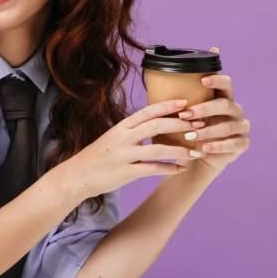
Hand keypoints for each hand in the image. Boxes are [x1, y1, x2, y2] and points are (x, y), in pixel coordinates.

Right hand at [50, 99, 204, 201]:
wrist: (77, 175)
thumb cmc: (99, 156)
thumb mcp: (114, 137)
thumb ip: (133, 131)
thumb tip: (157, 123)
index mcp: (122, 126)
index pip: (148, 111)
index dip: (167, 105)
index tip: (186, 102)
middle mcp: (123, 137)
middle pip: (156, 125)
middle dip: (180, 124)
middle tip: (199, 125)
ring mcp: (124, 155)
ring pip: (158, 149)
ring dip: (180, 150)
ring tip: (197, 152)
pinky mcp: (126, 173)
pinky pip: (152, 170)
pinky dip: (169, 169)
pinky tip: (181, 169)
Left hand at [177, 46, 251, 175]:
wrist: (197, 160)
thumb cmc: (188, 133)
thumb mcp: (183, 118)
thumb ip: (179, 103)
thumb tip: (157, 84)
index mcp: (223, 98)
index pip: (226, 83)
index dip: (217, 80)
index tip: (202, 80)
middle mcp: (235, 110)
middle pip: (225, 104)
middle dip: (205, 109)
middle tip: (185, 114)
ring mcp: (241, 127)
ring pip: (228, 126)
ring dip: (207, 130)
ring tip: (189, 136)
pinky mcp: (243, 143)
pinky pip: (233, 143)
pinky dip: (218, 146)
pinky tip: (204, 148)